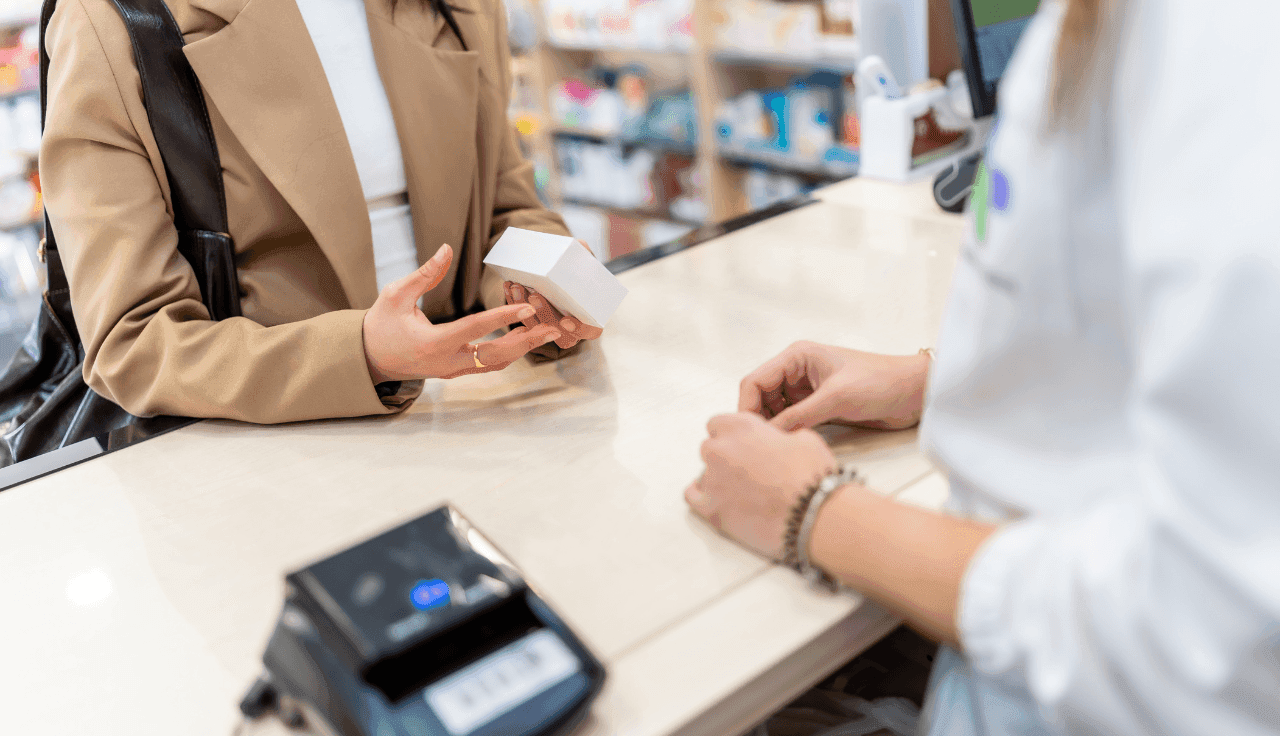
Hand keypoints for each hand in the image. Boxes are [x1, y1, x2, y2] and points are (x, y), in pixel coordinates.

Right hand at [363, 245, 562, 382]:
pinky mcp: (456, 371)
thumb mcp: (395, 295)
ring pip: (496, 363)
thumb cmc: (381, 325)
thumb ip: (424, 274)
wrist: (369, 359)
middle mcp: (447, 362)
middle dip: (527, 342)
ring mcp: (453, 371)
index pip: (474, 329)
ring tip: (549, 331)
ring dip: (524, 348)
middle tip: (554, 327)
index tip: (527, 307)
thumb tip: (447, 248)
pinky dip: (510, 352)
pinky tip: (527, 336)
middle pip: (495, 356)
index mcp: (432, 343)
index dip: (502, 318)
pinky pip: (488, 364)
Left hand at [502, 239, 603, 349]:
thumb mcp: (581, 260)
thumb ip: (583, 254)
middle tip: (535, 295)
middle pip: (559, 334)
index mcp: (589, 317)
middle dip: (545, 315)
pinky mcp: (531, 324)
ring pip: (536, 331)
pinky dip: (513, 304)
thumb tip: (580, 245)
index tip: (566, 320)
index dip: (580, 329)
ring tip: (517, 287)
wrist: (553, 270)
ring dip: (524, 311)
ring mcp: (549, 329)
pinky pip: (521, 321)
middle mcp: (570, 329)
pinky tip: (508, 287)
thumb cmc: (572, 267)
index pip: (590, 331)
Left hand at [684, 412, 836, 559]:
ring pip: (705, 472)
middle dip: (725, 456)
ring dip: (719, 478)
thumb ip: (779, 436)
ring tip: (744, 491)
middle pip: (710, 447)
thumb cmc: (812, 476)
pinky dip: (702, 495)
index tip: (743, 444)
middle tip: (747, 469)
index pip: (718, 423)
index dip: (732, 434)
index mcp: (740, 427)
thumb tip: (776, 443)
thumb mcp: (804, 439)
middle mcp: (720, 449)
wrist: (814, 514)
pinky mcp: (711, 509)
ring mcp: (712, 480)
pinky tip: (714, 497)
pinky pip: (692, 496)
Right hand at [739, 342, 929, 431]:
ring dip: (772, 428)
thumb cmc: (882, 381)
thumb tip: (769, 436)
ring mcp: (807, 391)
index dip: (747, 407)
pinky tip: (789, 446)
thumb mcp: (837, 398)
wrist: (915, 393)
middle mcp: (797, 372)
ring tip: (773, 449)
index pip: (755, 381)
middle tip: (758, 446)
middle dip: (757, 420)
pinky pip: (791, 421)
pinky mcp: (818, 408)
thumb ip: (800, 416)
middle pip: (760, 397)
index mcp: (797, 357)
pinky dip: (787, 433)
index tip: (748, 433)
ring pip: (774, 412)